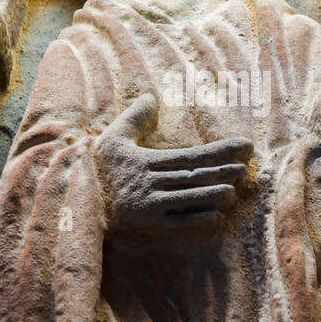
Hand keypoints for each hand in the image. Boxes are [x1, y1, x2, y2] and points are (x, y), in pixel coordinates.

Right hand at [94, 93, 252, 237]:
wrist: (74, 197)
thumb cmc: (96, 166)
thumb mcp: (113, 138)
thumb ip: (134, 118)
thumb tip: (150, 97)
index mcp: (146, 160)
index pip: (190, 155)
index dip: (219, 151)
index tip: (244, 146)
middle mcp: (150, 181)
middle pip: (193, 176)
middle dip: (221, 171)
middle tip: (246, 167)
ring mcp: (149, 204)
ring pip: (188, 198)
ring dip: (213, 194)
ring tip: (235, 191)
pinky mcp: (146, 224)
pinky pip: (176, 222)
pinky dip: (196, 218)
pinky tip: (215, 215)